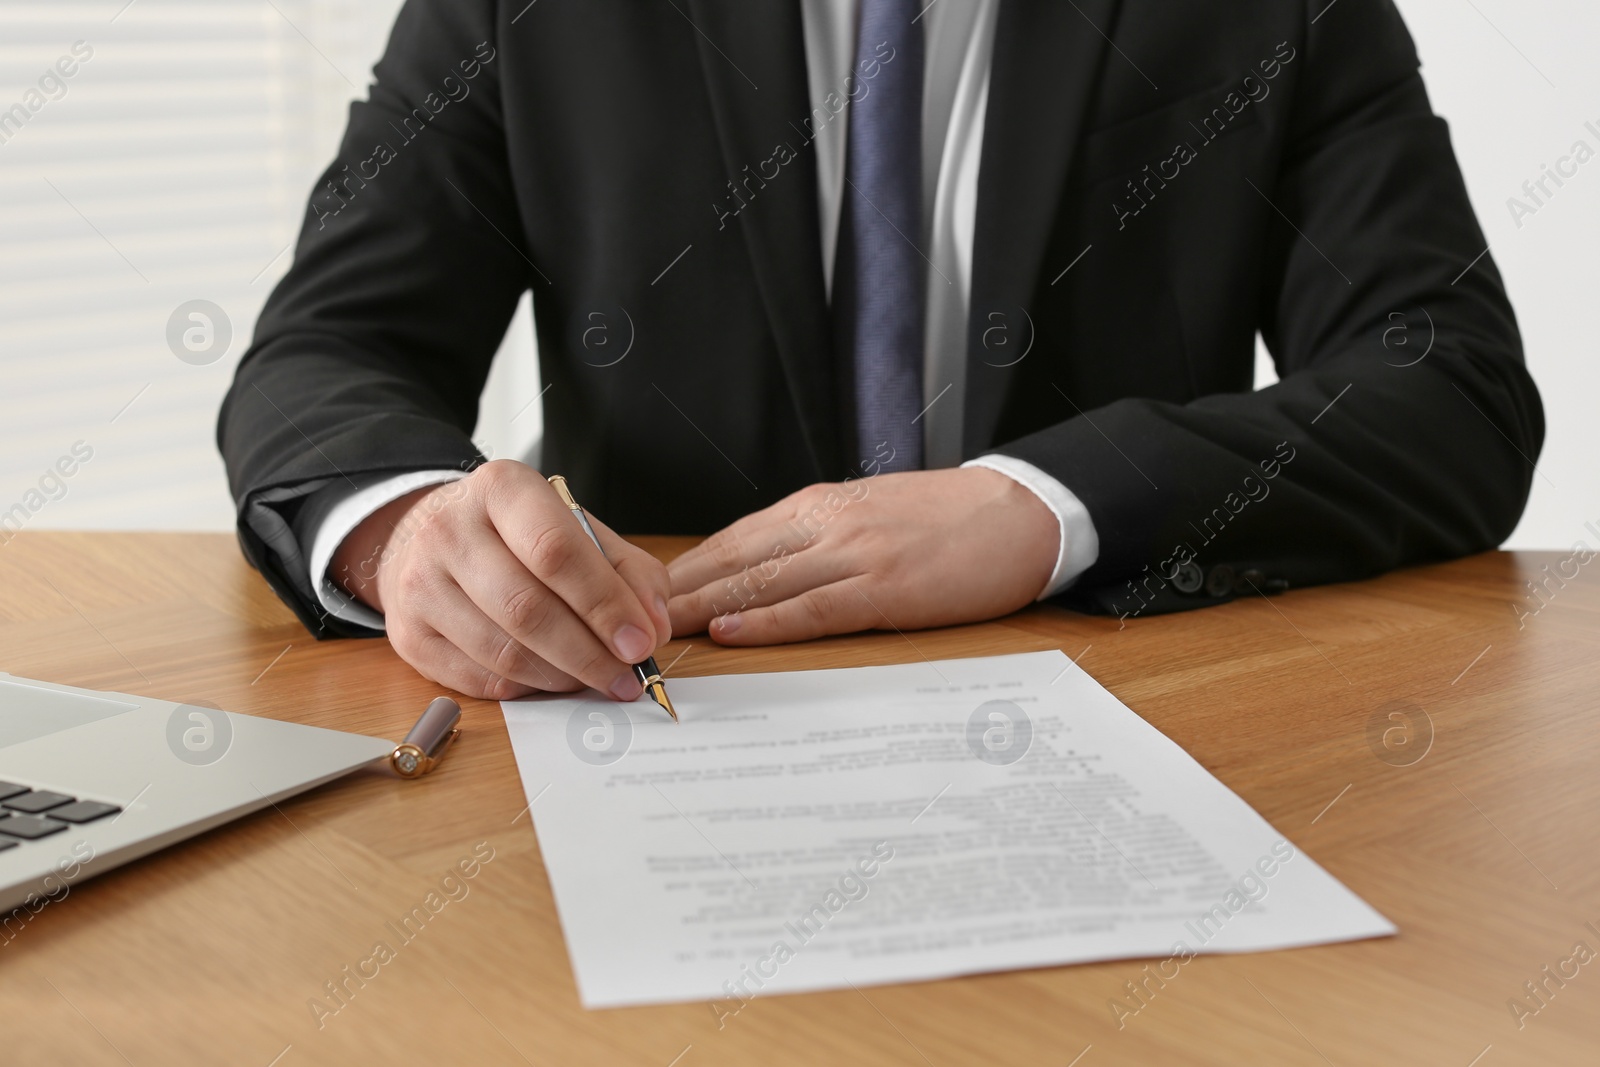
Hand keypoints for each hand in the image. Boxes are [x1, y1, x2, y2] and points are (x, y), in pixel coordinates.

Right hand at [330, 460, 671, 700]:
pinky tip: (553, 680)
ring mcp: (419, 583)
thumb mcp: (578, 530)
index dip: (604, 604)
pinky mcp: (407, 634)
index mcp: (502, 489)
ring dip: (563, 677)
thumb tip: (653, 628)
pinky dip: (527, 689)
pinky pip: (479, 680)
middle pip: (527, 608)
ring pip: (503, 652)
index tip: (641, 642)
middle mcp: (450, 529)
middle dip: (589, 653)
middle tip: (628, 677)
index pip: (556, 551)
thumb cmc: (518, 537)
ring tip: (597, 679)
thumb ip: (628, 573)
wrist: (428, 540)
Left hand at [666, 467, 1058, 644]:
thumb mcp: (865, 516)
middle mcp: (825, 524)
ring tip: (652, 635)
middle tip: (620, 622)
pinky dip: (764, 621)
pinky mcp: (884, 587)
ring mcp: (854, 553)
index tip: (637, 598)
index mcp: (817, 506)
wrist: (1020, 513)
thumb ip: (812, 541)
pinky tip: (728, 633)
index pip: (730, 542)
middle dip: (672, 594)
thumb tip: (755, 578)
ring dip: (701, 611)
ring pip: (758, 583)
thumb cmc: (945, 522)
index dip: (680, 573)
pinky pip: (811, 607)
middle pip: (731, 562)